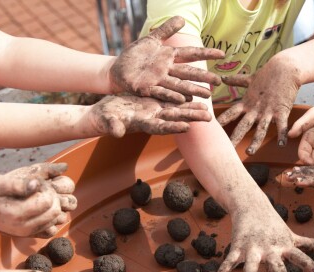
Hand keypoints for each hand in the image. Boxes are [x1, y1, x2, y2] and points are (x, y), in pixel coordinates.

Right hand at [0, 162, 76, 237]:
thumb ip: (17, 184)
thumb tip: (37, 184)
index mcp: (16, 214)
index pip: (47, 201)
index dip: (47, 188)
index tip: (38, 182)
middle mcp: (24, 227)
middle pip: (54, 212)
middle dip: (53, 197)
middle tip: (41, 188)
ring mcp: (27, 233)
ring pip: (55, 220)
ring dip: (52, 206)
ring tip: (39, 196)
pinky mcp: (30, 234)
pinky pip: (50, 227)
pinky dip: (50, 216)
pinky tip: (39, 206)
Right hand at [89, 95, 211, 136]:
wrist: (106, 112)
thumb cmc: (105, 118)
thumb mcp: (108, 121)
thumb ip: (113, 126)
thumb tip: (117, 133)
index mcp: (143, 124)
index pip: (160, 127)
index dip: (173, 127)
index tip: (186, 128)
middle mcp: (153, 118)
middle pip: (175, 119)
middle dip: (191, 118)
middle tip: (208, 118)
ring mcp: (155, 111)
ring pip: (177, 110)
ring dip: (192, 110)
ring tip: (208, 110)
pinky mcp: (154, 102)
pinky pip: (171, 100)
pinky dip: (183, 100)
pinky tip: (195, 97)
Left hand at [109, 15, 224, 102]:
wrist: (116, 70)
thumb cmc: (134, 56)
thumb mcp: (150, 40)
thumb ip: (166, 30)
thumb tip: (183, 18)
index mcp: (168, 57)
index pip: (191, 54)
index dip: (206, 54)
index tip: (222, 54)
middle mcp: (166, 70)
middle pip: (188, 73)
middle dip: (203, 77)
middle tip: (219, 81)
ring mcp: (157, 80)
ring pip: (178, 85)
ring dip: (193, 90)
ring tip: (207, 95)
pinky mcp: (146, 88)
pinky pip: (160, 92)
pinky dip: (171, 95)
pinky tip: (182, 99)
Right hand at [210, 205, 313, 271]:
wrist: (251, 205)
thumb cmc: (274, 225)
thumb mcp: (292, 235)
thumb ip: (311, 243)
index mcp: (284, 246)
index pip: (300, 256)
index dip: (309, 264)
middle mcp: (269, 248)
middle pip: (276, 264)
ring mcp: (252, 248)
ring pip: (251, 264)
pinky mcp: (237, 247)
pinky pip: (228, 263)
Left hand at [217, 55, 301, 154]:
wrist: (285, 67)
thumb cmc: (268, 73)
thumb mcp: (250, 78)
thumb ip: (236, 80)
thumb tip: (223, 78)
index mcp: (247, 102)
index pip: (230, 114)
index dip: (221, 122)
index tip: (211, 131)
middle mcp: (255, 109)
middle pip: (242, 126)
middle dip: (234, 138)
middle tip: (225, 150)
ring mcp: (268, 110)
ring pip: (260, 129)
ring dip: (255, 142)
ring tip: (249, 152)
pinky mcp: (282, 110)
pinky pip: (282, 125)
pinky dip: (282, 134)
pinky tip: (281, 145)